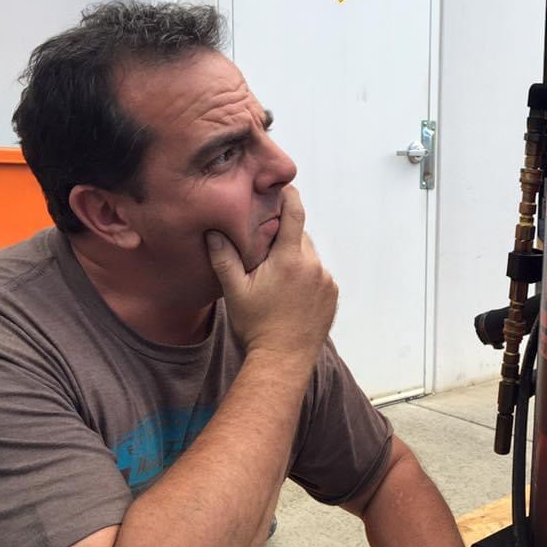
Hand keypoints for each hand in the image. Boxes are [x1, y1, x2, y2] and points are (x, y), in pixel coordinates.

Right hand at [206, 186, 337, 364]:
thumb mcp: (235, 291)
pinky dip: (307, 276)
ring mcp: (326, 281)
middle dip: (285, 237)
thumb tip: (213, 232)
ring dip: (296, 259)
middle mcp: (314, 266)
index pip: (295, 214)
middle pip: (301, 237)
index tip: (284, 187)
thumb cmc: (257, 326)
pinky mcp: (332, 295)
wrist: (283, 360)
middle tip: (266, 247)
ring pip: (310, 257)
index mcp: (290, 259)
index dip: (290, 196)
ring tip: (276, 277)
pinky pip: (319, 275)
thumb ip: (224, 258)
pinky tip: (290, 293)